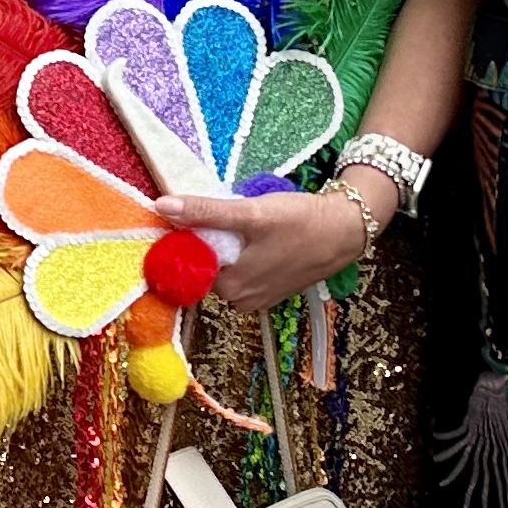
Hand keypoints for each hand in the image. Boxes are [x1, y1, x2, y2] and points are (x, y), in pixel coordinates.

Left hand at [154, 184, 385, 311]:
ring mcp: (256, 297)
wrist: (347, 230)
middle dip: (212, 238)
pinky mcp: (270, 289)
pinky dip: (246, 250)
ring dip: (230, 243)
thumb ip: (205, 212)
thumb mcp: (250, 213)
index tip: (199, 212)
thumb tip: (161, 206)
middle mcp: (239, 301)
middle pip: (208, 263)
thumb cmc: (301, 222)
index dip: (189, 234)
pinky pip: (245, 268)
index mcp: (229, 288)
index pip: (189, 260)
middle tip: (235, 214)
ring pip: (226, 264)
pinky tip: (263, 235)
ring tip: (251, 223)